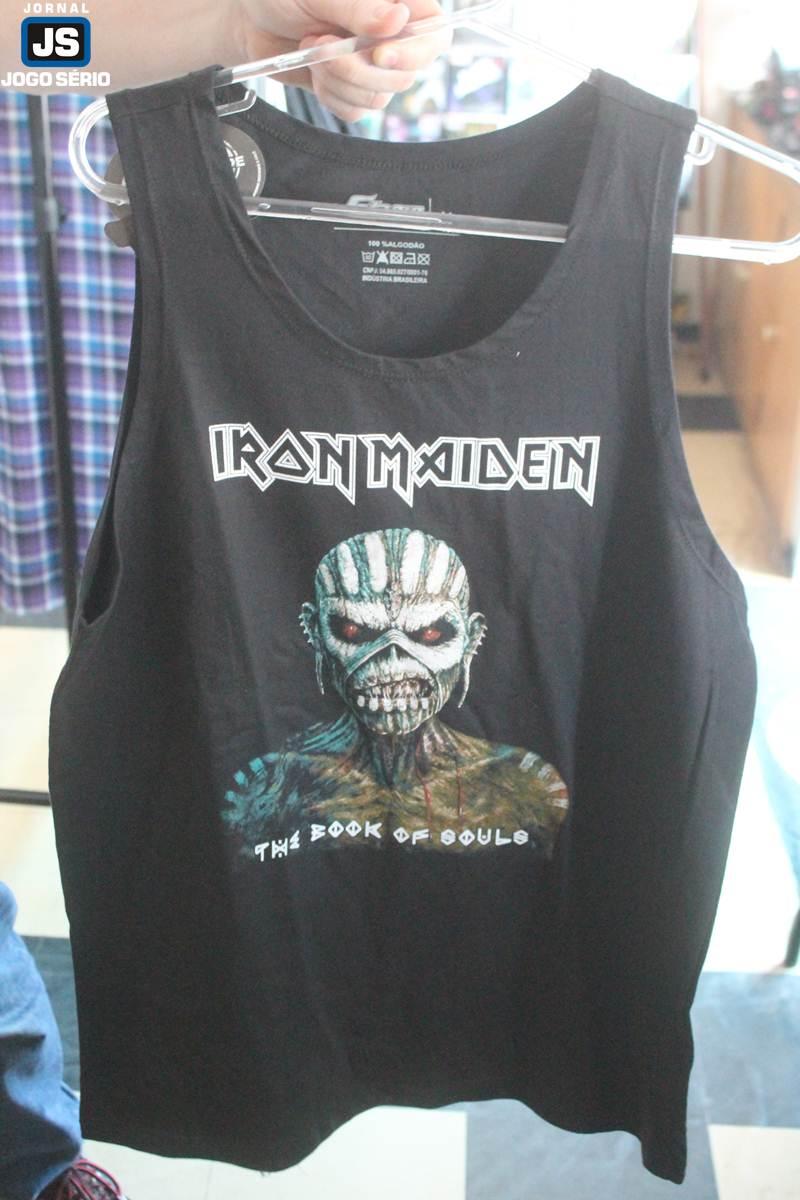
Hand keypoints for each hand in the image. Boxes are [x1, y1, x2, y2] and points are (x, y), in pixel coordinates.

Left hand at [230, 0, 452, 121]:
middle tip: (323, 44)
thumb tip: (397, 20)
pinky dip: (332, 96)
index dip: (414, 51)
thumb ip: (357, 7)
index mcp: (396, 1)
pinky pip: (357, 110)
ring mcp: (372, 65)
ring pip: (379, 96)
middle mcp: (390, 35)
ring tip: (312, 49)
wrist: (249, 19)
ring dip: (340, 80)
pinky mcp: (352, 89)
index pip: (434, 32)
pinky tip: (315, 72)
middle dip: (360, 69)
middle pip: (405, 74)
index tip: (379, 55)